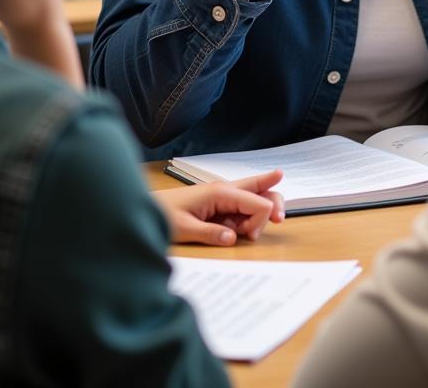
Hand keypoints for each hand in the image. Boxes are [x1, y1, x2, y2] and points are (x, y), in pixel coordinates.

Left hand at [155, 170, 285, 245]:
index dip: (261, 220)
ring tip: (250, 232)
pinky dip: (247, 219)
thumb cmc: (163, 215)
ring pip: (255, 198)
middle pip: (262, 190)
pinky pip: (242, 208)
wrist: (147, 209)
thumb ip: (210, 233)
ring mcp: (223, 197)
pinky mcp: (219, 205)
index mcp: (220, 192)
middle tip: (280, 220)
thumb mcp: (185, 228)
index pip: (257, 201)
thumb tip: (232, 238)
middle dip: (274, 204)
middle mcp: (225, 190)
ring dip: (259, 215)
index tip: (249, 236)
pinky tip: (242, 228)